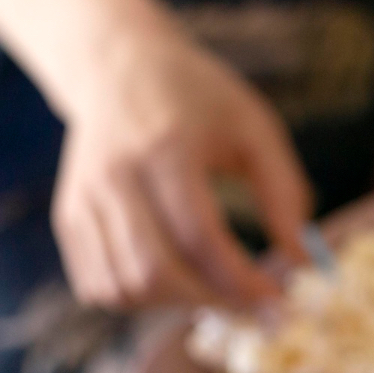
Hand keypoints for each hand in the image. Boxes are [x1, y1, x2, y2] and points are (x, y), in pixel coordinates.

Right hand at [52, 28, 310, 308]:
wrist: (118, 65)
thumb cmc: (199, 97)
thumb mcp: (256, 128)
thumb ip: (284, 193)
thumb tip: (304, 261)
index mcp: (163, 148)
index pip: (198, 237)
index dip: (241, 279)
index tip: (279, 297)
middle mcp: (113, 177)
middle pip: (154, 270)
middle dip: (213, 301)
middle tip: (254, 307)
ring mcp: (83, 199)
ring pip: (123, 287)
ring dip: (179, 306)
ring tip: (219, 292)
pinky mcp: (69, 217)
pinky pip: (99, 285)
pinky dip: (144, 301)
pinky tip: (180, 284)